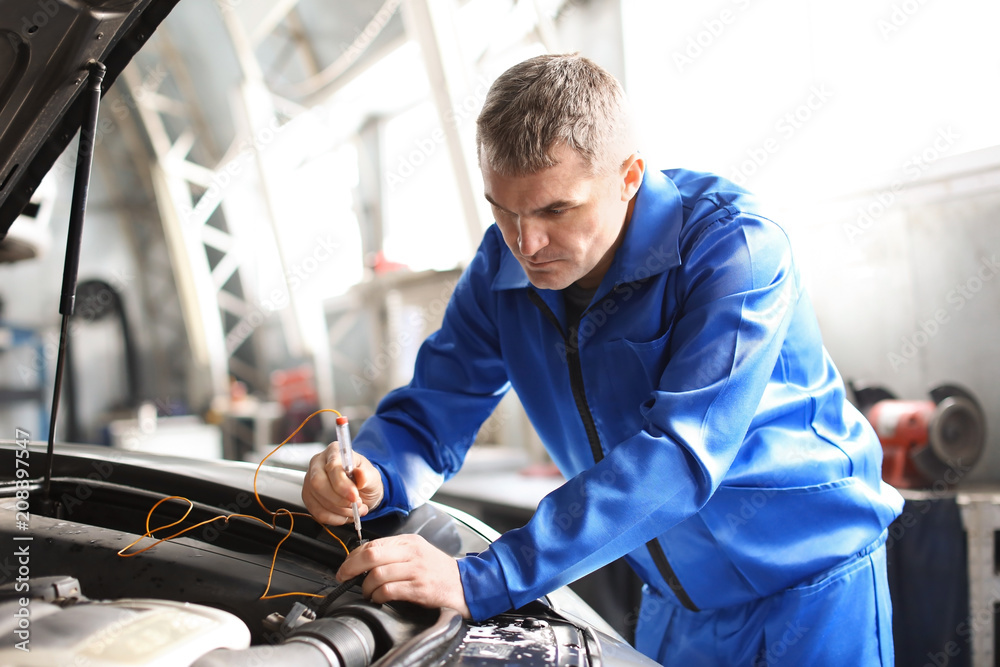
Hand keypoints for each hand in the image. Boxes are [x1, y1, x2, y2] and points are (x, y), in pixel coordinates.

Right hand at [302, 442, 383, 524]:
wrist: (362, 491)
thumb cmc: (365, 479)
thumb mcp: (372, 475)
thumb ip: (367, 475)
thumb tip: (360, 475)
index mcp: (334, 451)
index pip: (332, 467)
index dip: (342, 484)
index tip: (354, 496)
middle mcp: (318, 464)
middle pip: (318, 483)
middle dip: (338, 499)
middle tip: (355, 505)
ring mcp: (310, 481)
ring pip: (317, 500)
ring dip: (340, 511)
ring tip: (356, 510)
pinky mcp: (308, 497)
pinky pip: (317, 512)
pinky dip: (334, 518)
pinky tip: (345, 515)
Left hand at [337, 535, 470, 617]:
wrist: (465, 585)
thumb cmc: (438, 571)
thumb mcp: (418, 552)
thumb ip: (394, 553)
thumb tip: (364, 560)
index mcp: (409, 542)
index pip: (373, 544)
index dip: (353, 556)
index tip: (345, 567)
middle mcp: (412, 553)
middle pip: (371, 555)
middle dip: (351, 568)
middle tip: (344, 577)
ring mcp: (416, 570)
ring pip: (377, 574)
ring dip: (365, 587)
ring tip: (367, 592)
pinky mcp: (419, 588)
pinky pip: (388, 591)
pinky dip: (377, 596)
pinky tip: (378, 599)